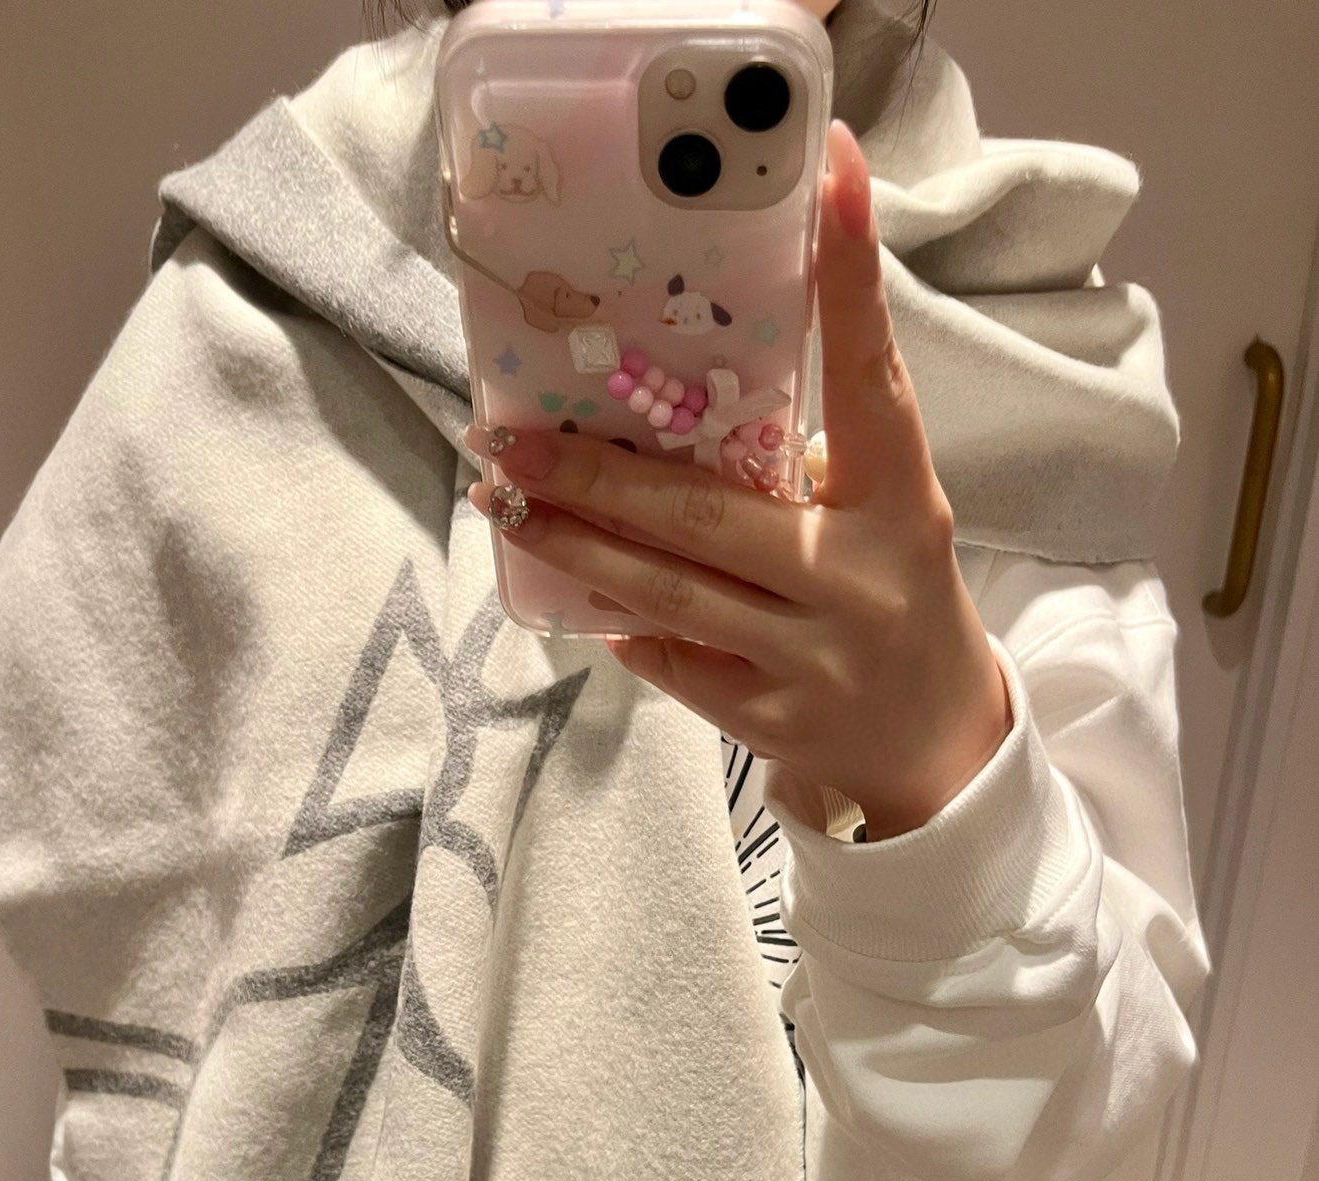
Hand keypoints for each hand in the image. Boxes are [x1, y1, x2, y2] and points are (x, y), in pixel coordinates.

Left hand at [464, 119, 1011, 841]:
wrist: (933, 749)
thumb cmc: (892, 600)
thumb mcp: (884, 520)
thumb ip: (810, 464)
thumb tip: (675, 398)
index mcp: (902, 502)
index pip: (871, 378)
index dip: (852, 279)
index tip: (834, 172)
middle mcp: (857, 577)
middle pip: (706, 514)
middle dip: (597, 475)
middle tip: (511, 436)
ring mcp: (811, 657)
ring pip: (668, 590)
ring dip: (574, 545)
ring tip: (507, 504)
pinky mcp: (770, 719)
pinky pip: (670, 657)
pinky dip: (621, 621)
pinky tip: (574, 590)